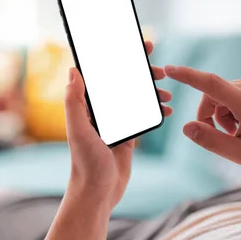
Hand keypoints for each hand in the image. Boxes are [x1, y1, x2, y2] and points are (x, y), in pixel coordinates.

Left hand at [64, 41, 171, 209]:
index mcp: (87, 106)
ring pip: (136, 98)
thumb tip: (73, 70)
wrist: (98, 192)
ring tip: (166, 94)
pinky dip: (155, 111)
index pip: (102, 75)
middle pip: (122, 83)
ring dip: (151, 92)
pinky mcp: (127, 135)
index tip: (136, 47)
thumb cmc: (85, 163)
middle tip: (159, 69)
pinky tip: (167, 111)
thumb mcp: (78, 130)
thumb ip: (74, 101)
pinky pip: (143, 116)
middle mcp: (101, 111)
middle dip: (141, 73)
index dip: (117, 57)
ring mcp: (116, 122)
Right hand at [164, 65, 240, 197]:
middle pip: (215, 93)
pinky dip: (235, 106)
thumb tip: (186, 127)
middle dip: (211, 114)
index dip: (188, 76)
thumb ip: (211, 141)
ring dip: (224, 112)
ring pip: (226, 92)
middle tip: (222, 136)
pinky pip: (239, 90)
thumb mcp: (240, 155)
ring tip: (239, 132)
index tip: (170, 69)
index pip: (212, 84)